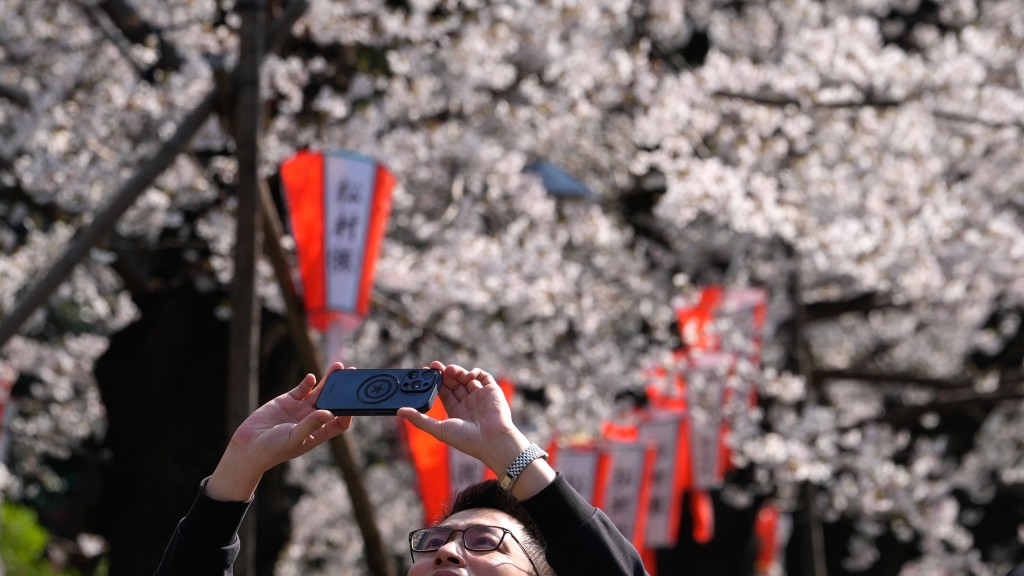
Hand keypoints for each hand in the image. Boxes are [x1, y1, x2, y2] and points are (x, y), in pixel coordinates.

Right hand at [206, 362, 352, 500]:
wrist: (248, 446)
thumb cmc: (273, 449)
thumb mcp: (293, 438)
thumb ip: (310, 424)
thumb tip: (328, 412)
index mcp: (317, 433)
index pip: (339, 423)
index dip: (348, 413)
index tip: (353, 403)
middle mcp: (312, 420)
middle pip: (332, 402)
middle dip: (342, 390)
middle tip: (352, 375)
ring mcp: (300, 409)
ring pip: (319, 392)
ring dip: (329, 380)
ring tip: (338, 367)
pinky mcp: (287, 400)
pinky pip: (302, 389)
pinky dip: (307, 382)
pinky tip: (311, 377)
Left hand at [398, 361, 527, 476]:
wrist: (493, 440)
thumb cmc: (466, 439)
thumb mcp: (438, 429)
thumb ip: (419, 420)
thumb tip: (399, 411)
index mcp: (457, 412)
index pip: (444, 393)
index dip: (435, 382)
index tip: (425, 373)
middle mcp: (468, 404)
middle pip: (454, 383)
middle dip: (444, 374)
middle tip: (434, 365)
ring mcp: (480, 397)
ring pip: (466, 378)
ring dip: (457, 372)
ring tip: (449, 370)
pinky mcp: (492, 391)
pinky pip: (484, 377)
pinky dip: (475, 372)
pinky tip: (468, 375)